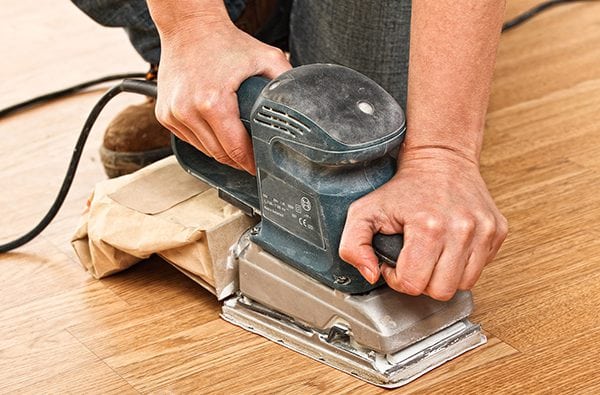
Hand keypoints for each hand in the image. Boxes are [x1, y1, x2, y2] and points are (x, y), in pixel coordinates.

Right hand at [154, 16, 290, 173]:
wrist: (188, 26)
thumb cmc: (222, 41)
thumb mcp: (266, 57)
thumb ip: (285, 81)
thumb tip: (302, 102)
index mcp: (213, 102)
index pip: (235, 149)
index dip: (250, 164)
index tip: (258, 168)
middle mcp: (188, 111)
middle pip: (219, 154)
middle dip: (238, 160)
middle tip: (251, 160)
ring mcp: (173, 114)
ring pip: (203, 150)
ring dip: (220, 152)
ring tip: (235, 145)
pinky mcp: (165, 115)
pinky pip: (189, 140)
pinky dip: (203, 140)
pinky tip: (215, 131)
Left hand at [339, 147, 507, 300]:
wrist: (441, 158)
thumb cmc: (403, 188)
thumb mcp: (364, 211)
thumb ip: (352, 246)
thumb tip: (371, 274)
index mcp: (428, 227)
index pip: (413, 284)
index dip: (397, 278)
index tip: (395, 261)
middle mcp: (462, 229)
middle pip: (440, 291)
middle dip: (422, 281)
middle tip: (413, 261)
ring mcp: (484, 231)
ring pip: (463, 285)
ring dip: (443, 276)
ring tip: (431, 255)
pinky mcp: (497, 231)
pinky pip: (479, 269)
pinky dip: (462, 265)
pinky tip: (448, 248)